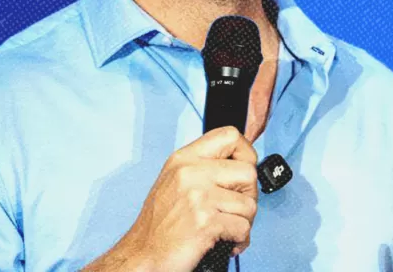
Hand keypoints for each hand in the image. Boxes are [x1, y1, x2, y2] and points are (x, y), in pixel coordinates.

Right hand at [112, 125, 259, 270]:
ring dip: (244, 222)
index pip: (229, 136)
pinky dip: (239, 240)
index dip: (246, 153)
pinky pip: (243, 228)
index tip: (244, 172)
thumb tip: (240, 164)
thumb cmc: (159, 225)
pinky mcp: (205, 222)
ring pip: (249, 204)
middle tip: (236, 209)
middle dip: (249, 195)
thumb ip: (203, 168)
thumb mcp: (174, 181)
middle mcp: (190, 172)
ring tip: (227, 228)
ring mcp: (198, 196)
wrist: (142, 256)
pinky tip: (225, 242)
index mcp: (183, 159)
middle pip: (248, 171)